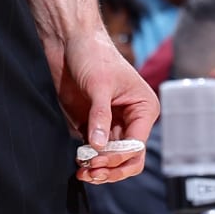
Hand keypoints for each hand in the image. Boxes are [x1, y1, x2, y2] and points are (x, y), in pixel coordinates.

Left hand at [50, 26, 158, 183]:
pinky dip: (89, 161)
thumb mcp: (99, 85)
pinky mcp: (93, 126)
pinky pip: (96, 152)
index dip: (118, 157)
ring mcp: (112, 125)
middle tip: (91, 171)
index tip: (97, 159)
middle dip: (112, 168)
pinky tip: (79, 163)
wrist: (70, 42)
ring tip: (83, 171)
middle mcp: (132, 120)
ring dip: (100, 169)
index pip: (137, 145)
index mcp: (144, 109)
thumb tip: (99, 146)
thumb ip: (100, 117)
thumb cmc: (94, 55)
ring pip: (113, 159)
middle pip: (129, 158)